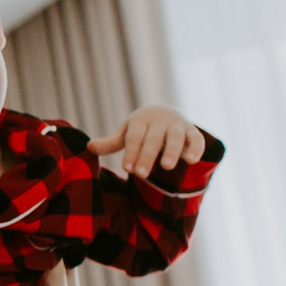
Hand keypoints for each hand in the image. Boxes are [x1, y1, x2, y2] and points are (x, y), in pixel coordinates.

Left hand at [87, 104, 202, 179]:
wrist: (165, 111)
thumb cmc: (141, 128)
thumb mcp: (126, 133)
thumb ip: (111, 142)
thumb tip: (88, 147)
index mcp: (140, 120)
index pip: (134, 137)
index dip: (131, 152)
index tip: (127, 169)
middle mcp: (159, 121)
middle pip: (153, 139)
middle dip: (147, 156)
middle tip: (140, 174)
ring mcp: (176, 125)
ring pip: (176, 137)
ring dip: (172, 151)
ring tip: (167, 166)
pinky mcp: (192, 131)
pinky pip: (196, 138)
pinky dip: (196, 148)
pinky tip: (192, 161)